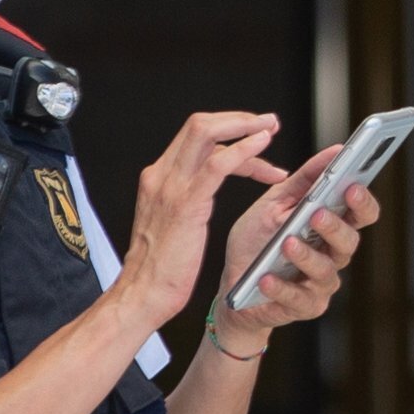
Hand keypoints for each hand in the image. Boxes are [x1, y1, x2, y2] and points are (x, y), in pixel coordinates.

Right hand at [118, 111, 281, 329]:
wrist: (143, 293)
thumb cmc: (161, 267)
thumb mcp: (171, 220)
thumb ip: (186, 196)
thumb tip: (208, 183)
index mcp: (158, 178)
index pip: (194, 138)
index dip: (228, 131)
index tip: (253, 136)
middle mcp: (161, 175)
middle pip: (200, 125)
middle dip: (239, 119)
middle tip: (267, 123)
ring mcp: (171, 187)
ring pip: (207, 133)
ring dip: (245, 126)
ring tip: (271, 130)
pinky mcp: (186, 205)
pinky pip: (218, 165)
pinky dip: (243, 150)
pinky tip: (262, 147)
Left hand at [211, 158, 377, 344]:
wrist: (234, 286)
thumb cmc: (257, 243)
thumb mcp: (273, 204)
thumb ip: (303, 181)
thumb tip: (334, 150)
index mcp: (331, 226)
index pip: (360, 213)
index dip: (362, 200)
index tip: (352, 184)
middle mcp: (333, 254)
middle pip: (350, 241)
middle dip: (335, 226)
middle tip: (317, 213)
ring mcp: (321, 283)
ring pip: (325, 270)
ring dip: (306, 255)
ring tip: (286, 242)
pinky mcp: (304, 307)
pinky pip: (298, 298)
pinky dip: (281, 287)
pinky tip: (266, 278)